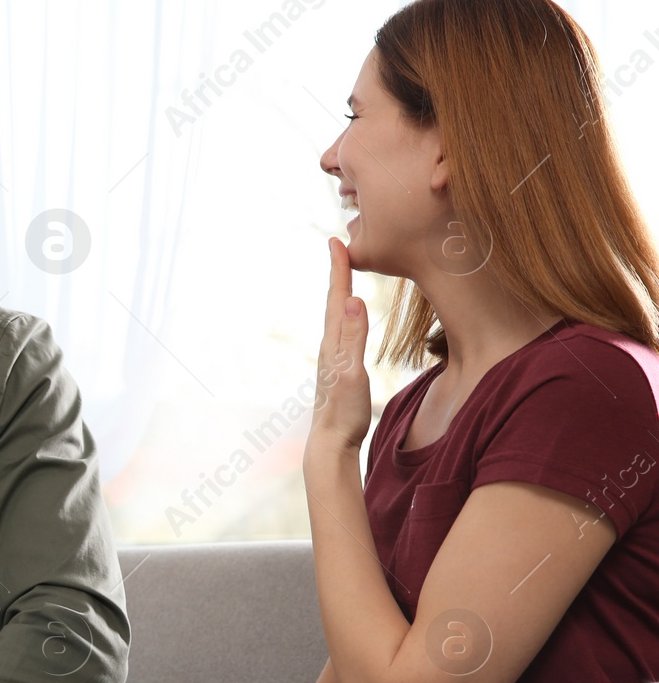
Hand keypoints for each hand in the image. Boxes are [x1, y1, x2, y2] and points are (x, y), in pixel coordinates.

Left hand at [305, 237, 371, 462]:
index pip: (338, 297)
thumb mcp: (351, 371)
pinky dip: (346, 316)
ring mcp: (333, 357)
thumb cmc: (343, 410)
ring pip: (338, 315)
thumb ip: (353, 336)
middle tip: (339, 245)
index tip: (337, 240)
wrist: (330, 442)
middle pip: (335, 301)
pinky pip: (343, 332)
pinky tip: (347, 319)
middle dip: (339, 272)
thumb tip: (353, 298)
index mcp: (334, 342)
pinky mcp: (339, 368)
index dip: (339, 268)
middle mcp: (330, 345)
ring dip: (341, 291)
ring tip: (344, 273)